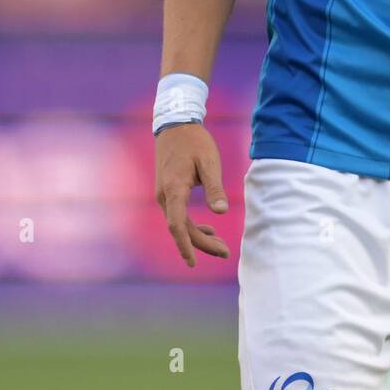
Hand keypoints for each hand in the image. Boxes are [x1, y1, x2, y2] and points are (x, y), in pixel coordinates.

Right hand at [155, 123, 229, 267]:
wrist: (175, 126)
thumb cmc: (195, 142)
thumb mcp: (209, 162)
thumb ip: (214, 187)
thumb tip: (221, 212)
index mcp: (174, 190)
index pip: (178, 225)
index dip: (186, 245)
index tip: (194, 263)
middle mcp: (165, 196)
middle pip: (181, 229)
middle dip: (202, 243)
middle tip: (225, 252)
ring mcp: (165, 195)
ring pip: (180, 224)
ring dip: (198, 236)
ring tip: (220, 245)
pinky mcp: (168, 192)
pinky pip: (178, 216)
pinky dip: (192, 226)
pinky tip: (208, 228)